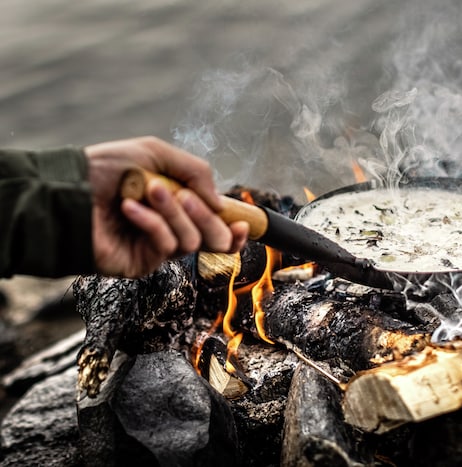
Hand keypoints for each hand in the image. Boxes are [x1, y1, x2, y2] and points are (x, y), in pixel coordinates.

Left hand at [84, 136, 248, 277]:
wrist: (67, 187)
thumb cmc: (106, 168)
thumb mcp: (156, 153)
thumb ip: (196, 172)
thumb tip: (220, 203)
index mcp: (178, 207)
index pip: (216, 226)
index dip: (234, 228)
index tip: (243, 223)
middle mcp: (171, 229)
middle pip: (213, 238)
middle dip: (207, 216)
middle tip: (186, 197)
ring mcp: (156, 248)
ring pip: (192, 240)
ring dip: (174, 213)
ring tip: (150, 191)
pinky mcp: (141, 262)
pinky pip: (166, 245)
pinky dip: (152, 222)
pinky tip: (129, 207)